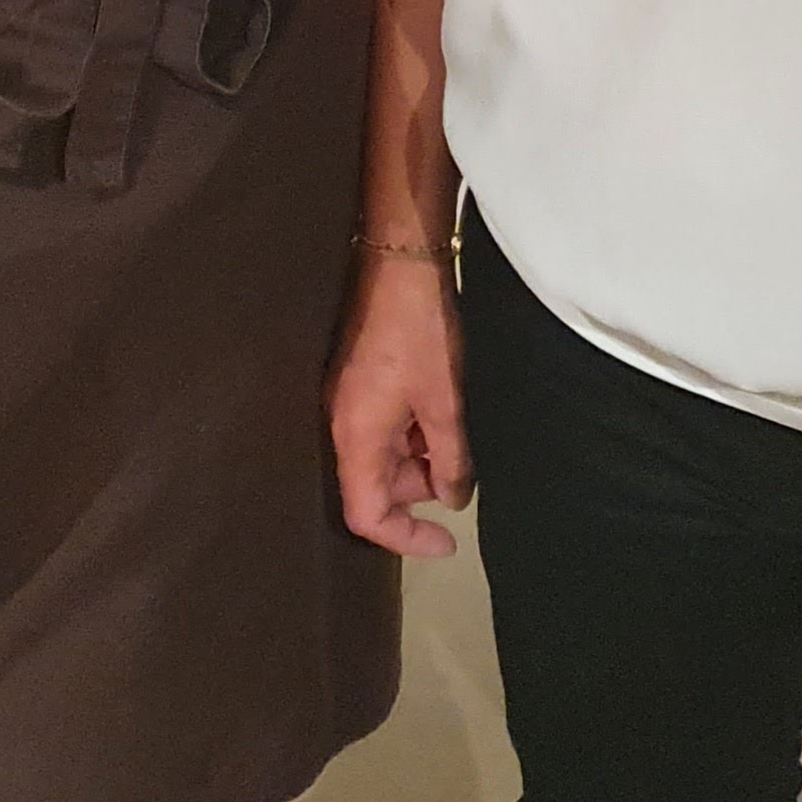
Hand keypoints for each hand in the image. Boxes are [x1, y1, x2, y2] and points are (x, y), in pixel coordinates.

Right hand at [328, 255, 472, 558]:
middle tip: (460, 474)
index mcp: (355, 436)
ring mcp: (346, 401)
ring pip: (378, 457)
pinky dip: (410, 434)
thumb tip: (451, 499)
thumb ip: (449, 457)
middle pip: (371, 486)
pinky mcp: (356, 381)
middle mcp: (340, 424)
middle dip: (416, 491)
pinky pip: (379, 429)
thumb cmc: (421, 331)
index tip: (448, 543)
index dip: (405, 538)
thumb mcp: (444, 400)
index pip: (366, 514)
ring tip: (454, 438)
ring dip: (416, 459)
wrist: (399, 258)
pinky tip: (439, 416)